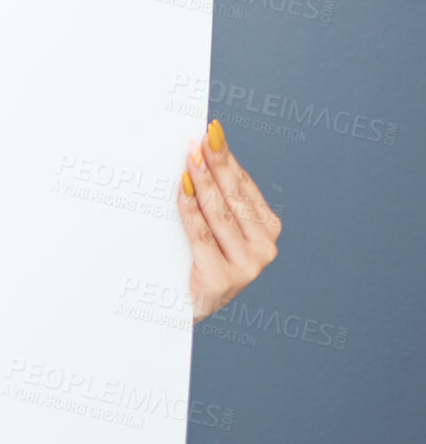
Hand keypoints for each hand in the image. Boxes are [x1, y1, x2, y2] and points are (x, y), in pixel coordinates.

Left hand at [176, 118, 280, 322]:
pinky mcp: (223, 280)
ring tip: (190, 159)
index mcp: (266, 230)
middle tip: (201, 138)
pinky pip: (202, 236)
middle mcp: (264, 248)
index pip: (243, 186)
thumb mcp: (212, 228)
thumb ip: (212, 198)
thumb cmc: (193, 260)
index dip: (227, 158)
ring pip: (219, 215)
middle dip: (216, 164)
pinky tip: (182, 190)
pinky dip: (190, 210)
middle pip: (233, 197)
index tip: (212, 132)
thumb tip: (196, 153)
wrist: (178, 311)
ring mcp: (247, 266)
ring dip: (203, 183)